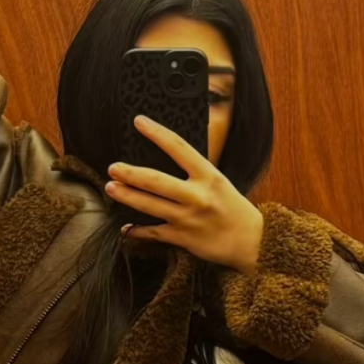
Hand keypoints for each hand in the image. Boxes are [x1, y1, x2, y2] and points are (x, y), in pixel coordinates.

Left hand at [105, 116, 264, 273]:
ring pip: (149, 205)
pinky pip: (153, 233)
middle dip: (130, 173)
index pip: (178, 147)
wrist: (252, 241)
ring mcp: (188, 218)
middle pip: (155, 180)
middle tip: (113, 167)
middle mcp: (197, 195)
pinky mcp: (182, 238)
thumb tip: (167, 158)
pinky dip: (137, 231)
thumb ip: (195, 172)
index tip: (139, 122)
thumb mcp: (218, 182)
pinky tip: (126, 227)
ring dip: (127, 196)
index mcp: (208, 176)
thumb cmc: (234, 209)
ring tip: (111, 188)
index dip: (156, 133)